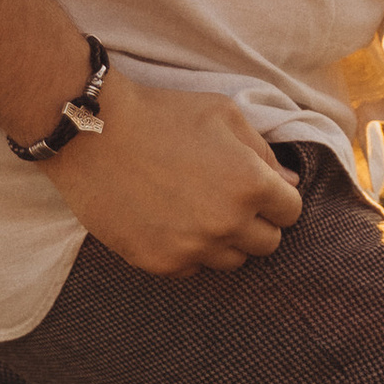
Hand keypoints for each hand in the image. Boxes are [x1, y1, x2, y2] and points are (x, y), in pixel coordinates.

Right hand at [44, 79, 302, 275]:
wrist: (93, 132)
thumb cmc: (161, 114)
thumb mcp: (223, 114)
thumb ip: (263, 151)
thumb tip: (290, 182)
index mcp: (251, 185)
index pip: (291, 212)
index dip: (276, 197)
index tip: (256, 188)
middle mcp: (227, 224)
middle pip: (267, 243)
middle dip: (255, 222)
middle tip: (226, 199)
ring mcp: (192, 248)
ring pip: (231, 262)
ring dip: (223, 241)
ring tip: (196, 210)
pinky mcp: (159, 263)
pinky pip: (191, 269)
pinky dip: (187, 251)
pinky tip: (169, 221)